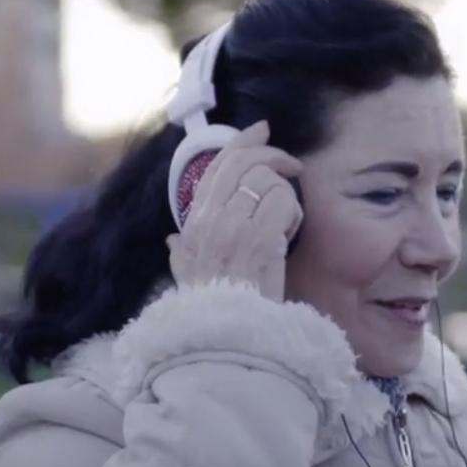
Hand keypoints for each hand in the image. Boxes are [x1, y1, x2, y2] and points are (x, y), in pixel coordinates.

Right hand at [166, 120, 303, 302]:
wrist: (229, 336)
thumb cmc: (214, 309)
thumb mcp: (187, 278)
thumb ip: (180, 254)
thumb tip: (172, 240)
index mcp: (195, 223)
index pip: (217, 168)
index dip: (241, 142)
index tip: (261, 130)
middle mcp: (211, 219)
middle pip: (243, 163)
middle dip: (273, 154)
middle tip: (293, 164)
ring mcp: (235, 227)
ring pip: (267, 181)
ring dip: (285, 197)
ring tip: (286, 224)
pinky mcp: (260, 237)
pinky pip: (284, 202)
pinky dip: (294, 216)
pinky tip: (288, 237)